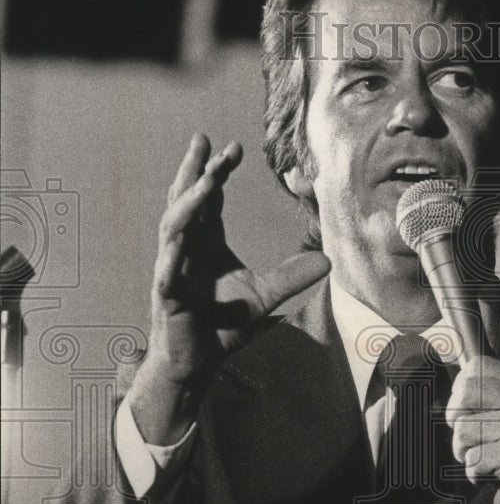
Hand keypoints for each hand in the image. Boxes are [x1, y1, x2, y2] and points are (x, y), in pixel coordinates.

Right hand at [131, 133, 329, 441]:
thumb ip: (292, 276)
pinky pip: (167, 271)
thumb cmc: (222, 327)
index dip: (217, 172)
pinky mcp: (168, 297)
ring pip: (173, 227)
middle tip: (205, 141)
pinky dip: (172, 254)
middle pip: (185, 200)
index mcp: (205, 243)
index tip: (235, 147)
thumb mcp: (265, 296)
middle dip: (195, 171)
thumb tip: (328, 260)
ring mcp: (173, 270)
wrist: (197, 363)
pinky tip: (179, 238)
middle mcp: (185, 250)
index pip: (208, 199)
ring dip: (187, 202)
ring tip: (204, 179)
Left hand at [445, 355, 499, 503]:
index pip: (475, 368)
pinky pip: (472, 461)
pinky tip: (497, 474)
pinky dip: (476, 473)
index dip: (462, 396)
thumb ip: (480, 391)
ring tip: (490, 458)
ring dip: (466, 453)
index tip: (475, 415)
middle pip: (463, 395)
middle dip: (459, 424)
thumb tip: (450, 361)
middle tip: (480, 441)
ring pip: (463, 431)